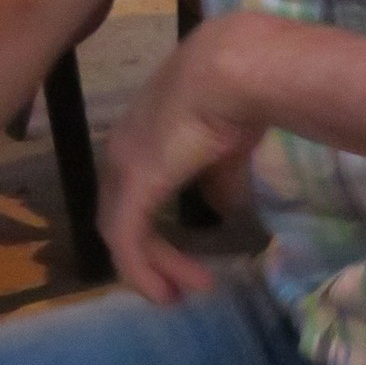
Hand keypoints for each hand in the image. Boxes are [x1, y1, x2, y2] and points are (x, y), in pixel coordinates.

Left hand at [101, 15, 267, 304]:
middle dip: (155, 253)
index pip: (137, 190)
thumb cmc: (243, 93)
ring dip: (152, 266)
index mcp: (144, 134)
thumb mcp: (231, 145)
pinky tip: (164, 294)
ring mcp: (123, 170)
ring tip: (180, 295)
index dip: (158, 223)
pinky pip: (127, 242)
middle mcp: (122, 152)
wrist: (237, 69)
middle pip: (125, 215)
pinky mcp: (133, 188)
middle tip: (186, 285)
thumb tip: (223, 209)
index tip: (190, 250)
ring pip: (123, 232)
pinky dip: (142, 271)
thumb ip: (220, 179)